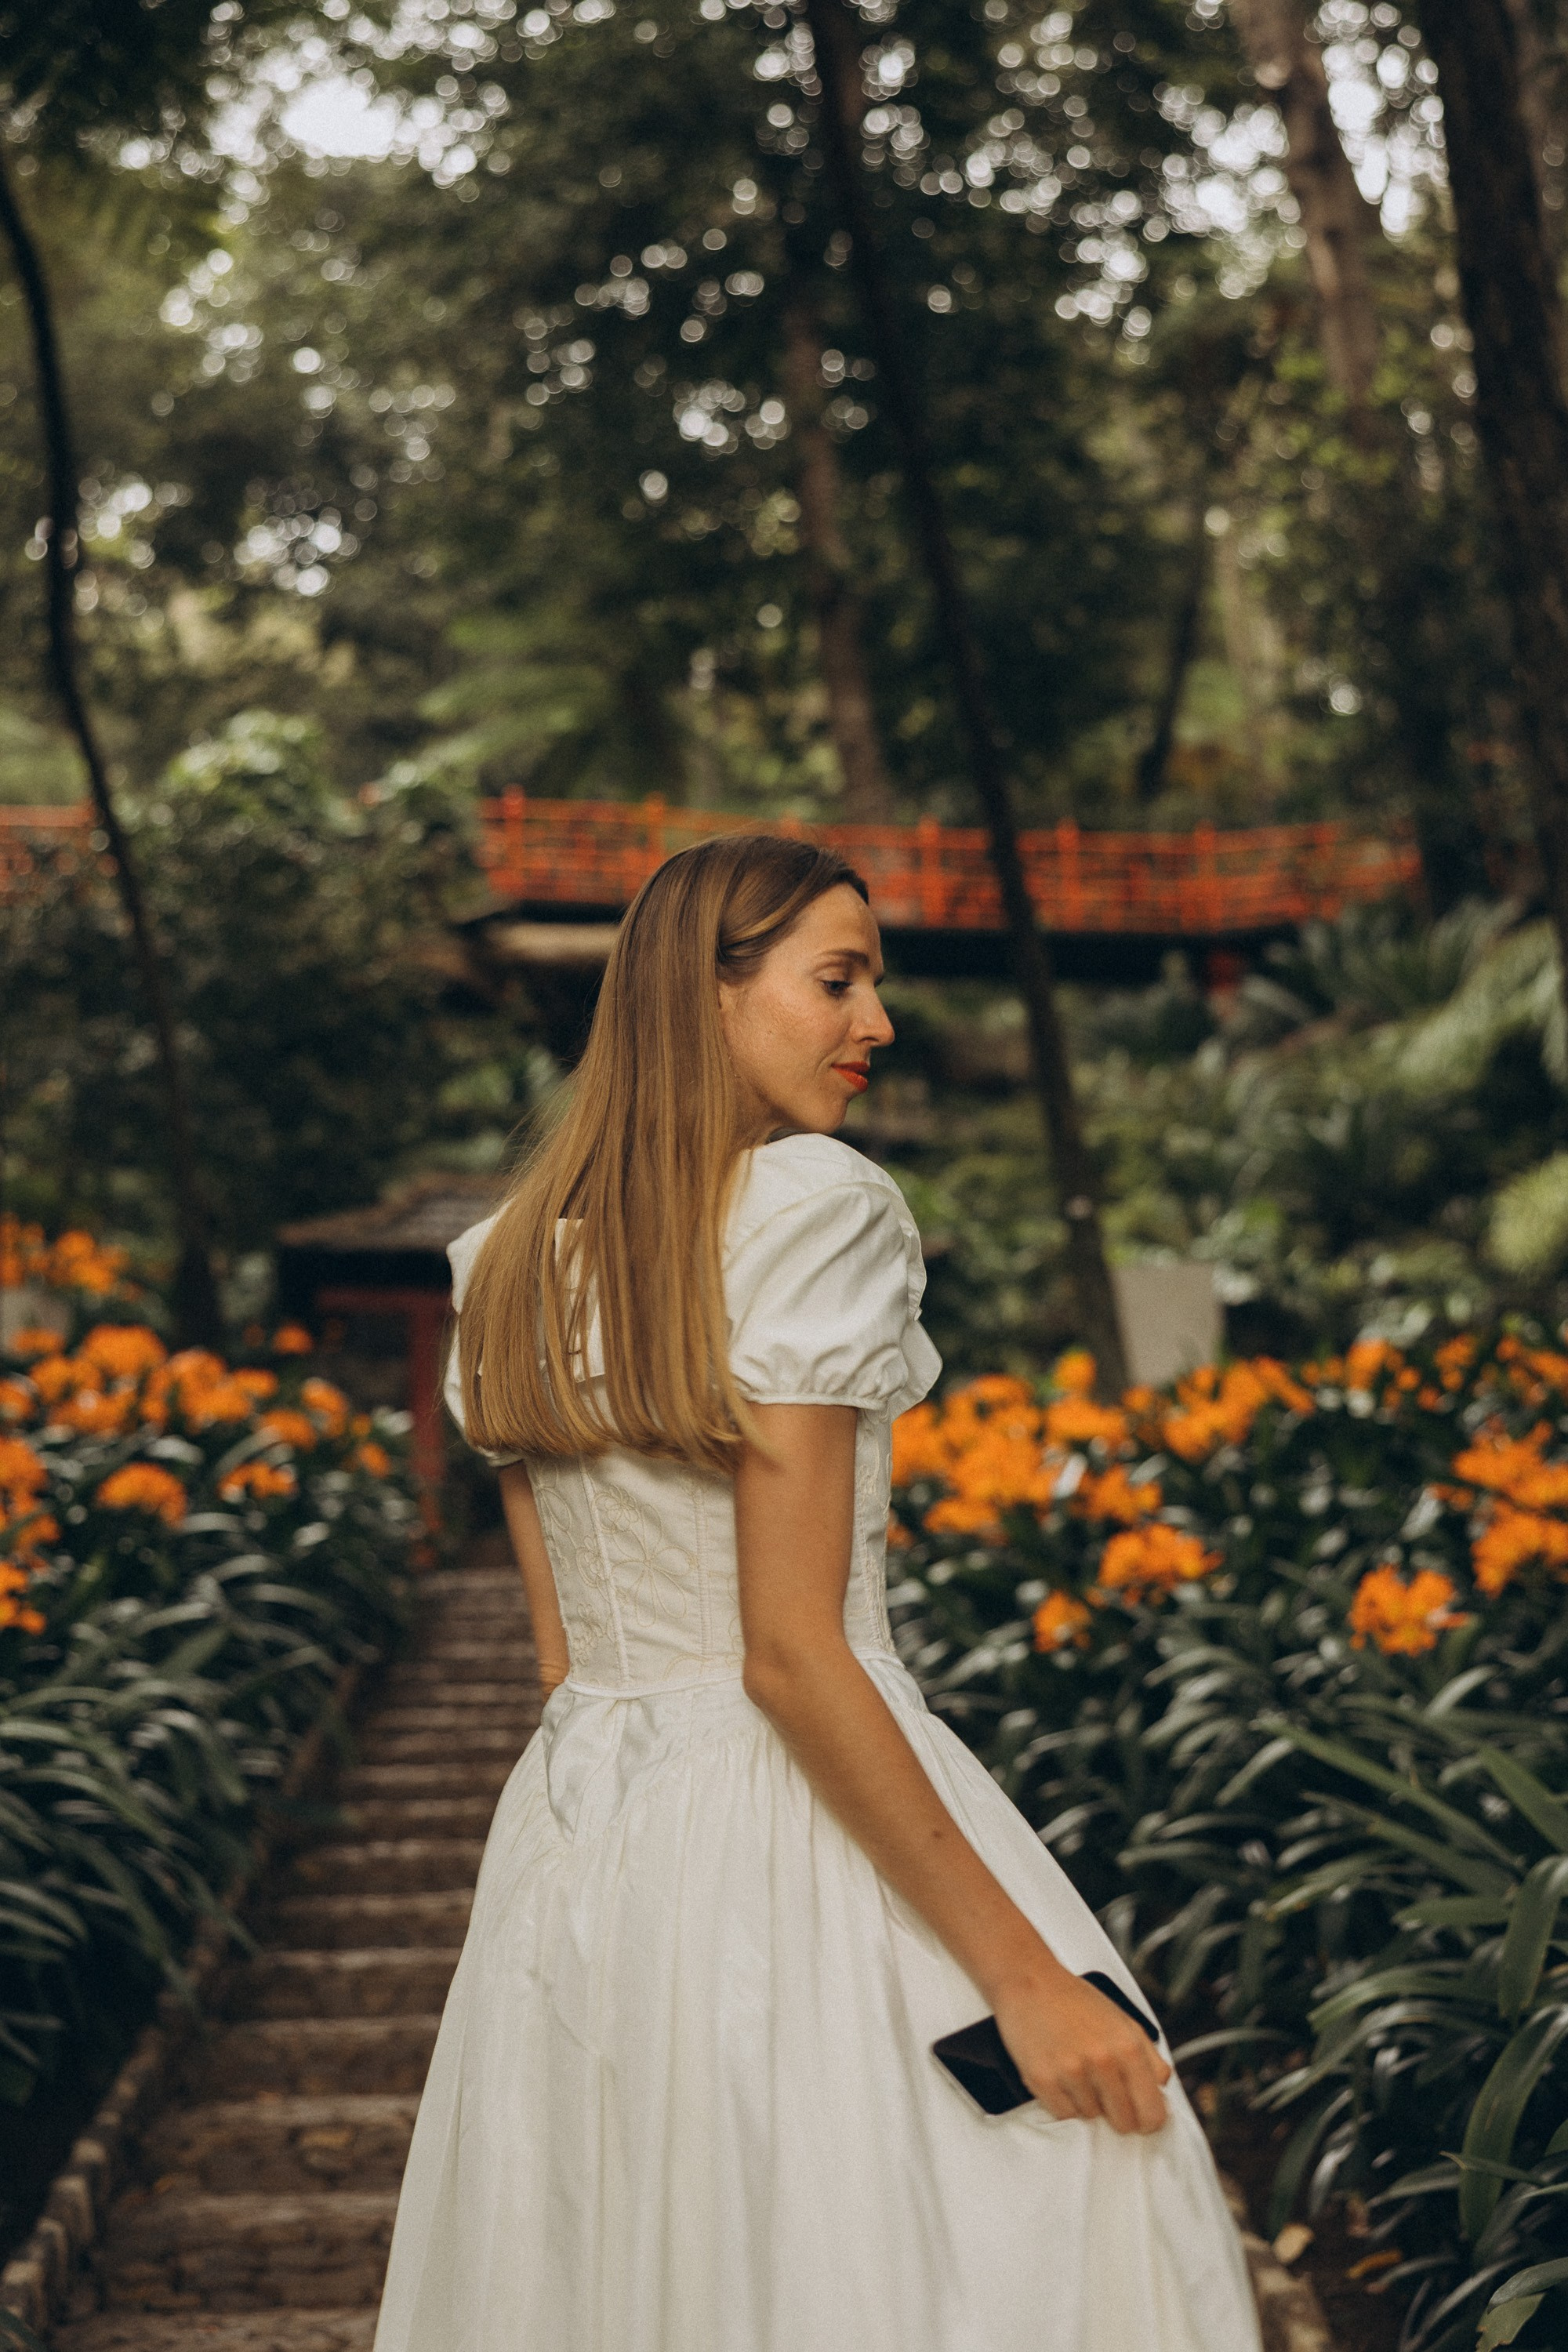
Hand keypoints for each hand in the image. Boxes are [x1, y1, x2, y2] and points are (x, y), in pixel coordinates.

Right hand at [994, 1968, 1171, 2135]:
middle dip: (1118, 2114)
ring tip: (1077, 2072)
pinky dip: (1063, 2102)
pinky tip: (1060, 2076)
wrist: (1030, 1980)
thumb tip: (1163, 2091)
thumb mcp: (1125, 2021)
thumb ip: (1150, 2058)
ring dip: (1087, 2102)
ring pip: (1091, 2117)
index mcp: (1128, 2048)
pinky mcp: (1043, 2080)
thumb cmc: (1075, 2000)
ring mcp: (1071, 2072)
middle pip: (1123, 2122)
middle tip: (1107, 2095)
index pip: (1152, 2113)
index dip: (1149, 2121)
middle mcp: (1103, 2062)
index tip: (1143, 2120)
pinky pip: (1063, 2114)